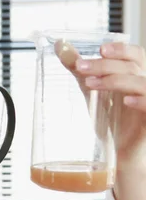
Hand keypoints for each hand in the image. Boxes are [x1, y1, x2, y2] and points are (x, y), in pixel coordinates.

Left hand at [56, 40, 145, 169]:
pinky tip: (126, 101)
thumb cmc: (111, 121)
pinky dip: (142, 101)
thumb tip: (61, 47)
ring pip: (142, 83)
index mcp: (134, 77)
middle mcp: (144, 86)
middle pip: (132, 66)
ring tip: (90, 84)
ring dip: (116, 80)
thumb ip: (80, 70)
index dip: (121, 49)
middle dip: (105, 64)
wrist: (119, 153)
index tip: (100, 50)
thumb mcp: (92, 92)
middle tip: (81, 66)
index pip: (136, 55)